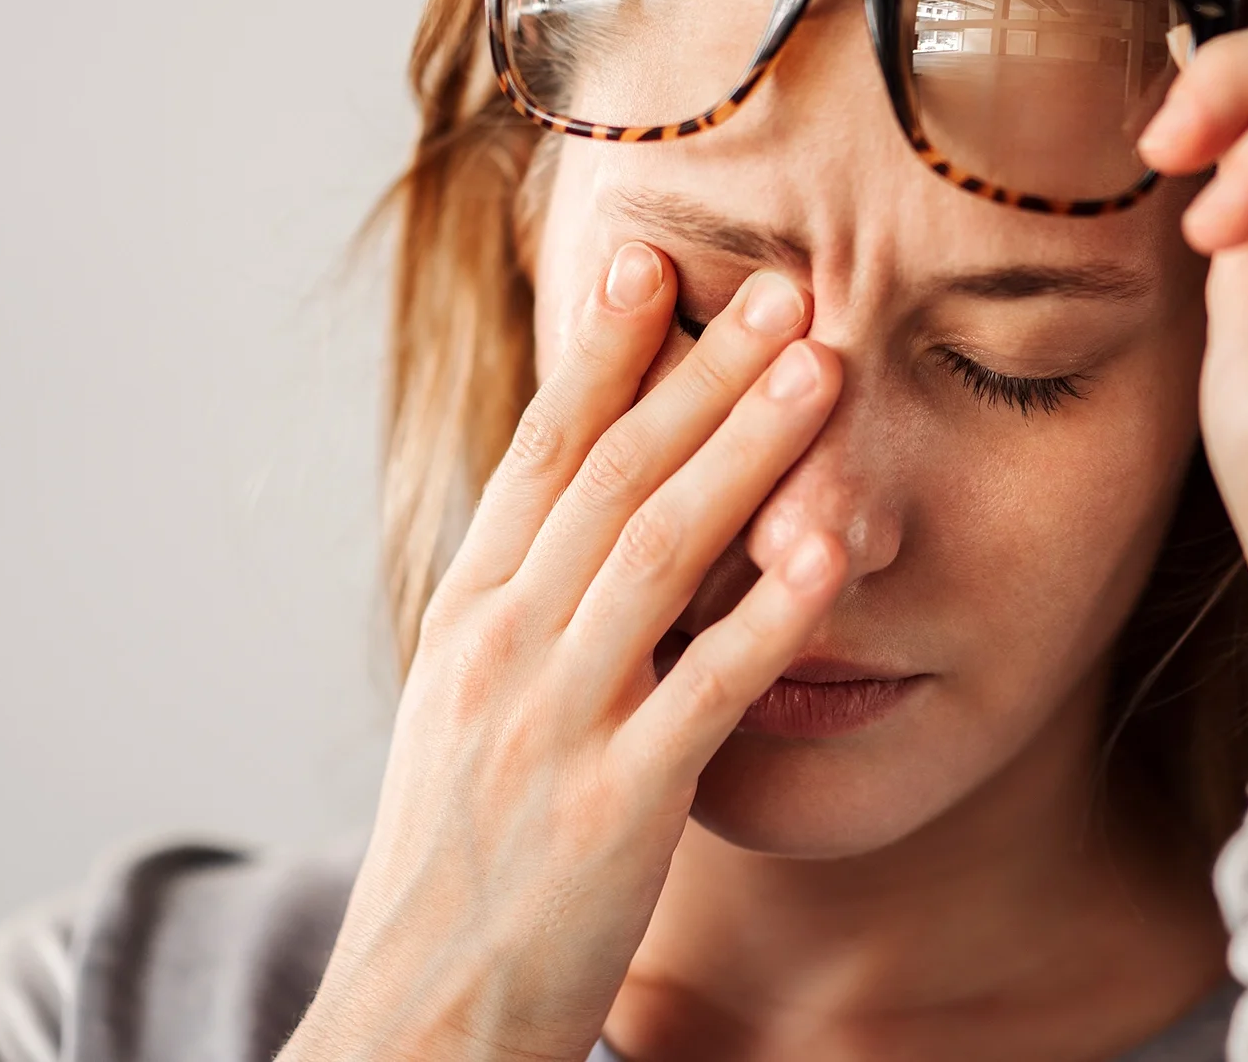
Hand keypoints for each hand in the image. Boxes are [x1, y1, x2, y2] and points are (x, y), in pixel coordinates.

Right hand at [280, 247, 846, 1061]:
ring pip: (658, 553)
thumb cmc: (462, 859)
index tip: (652, 261)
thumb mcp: (471, 711)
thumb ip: (530, 609)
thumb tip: (593, 512)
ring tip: (821, 365)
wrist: (417, 1013)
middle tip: (780, 285)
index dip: (600, 355)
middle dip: (698, 372)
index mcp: (466, 617)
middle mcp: (502, 648)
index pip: (539, 457)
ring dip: (744, 449)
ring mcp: (557, 721)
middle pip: (610, 477)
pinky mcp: (619, 804)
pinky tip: (829, 552)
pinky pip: (708, 690)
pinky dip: (769, 615)